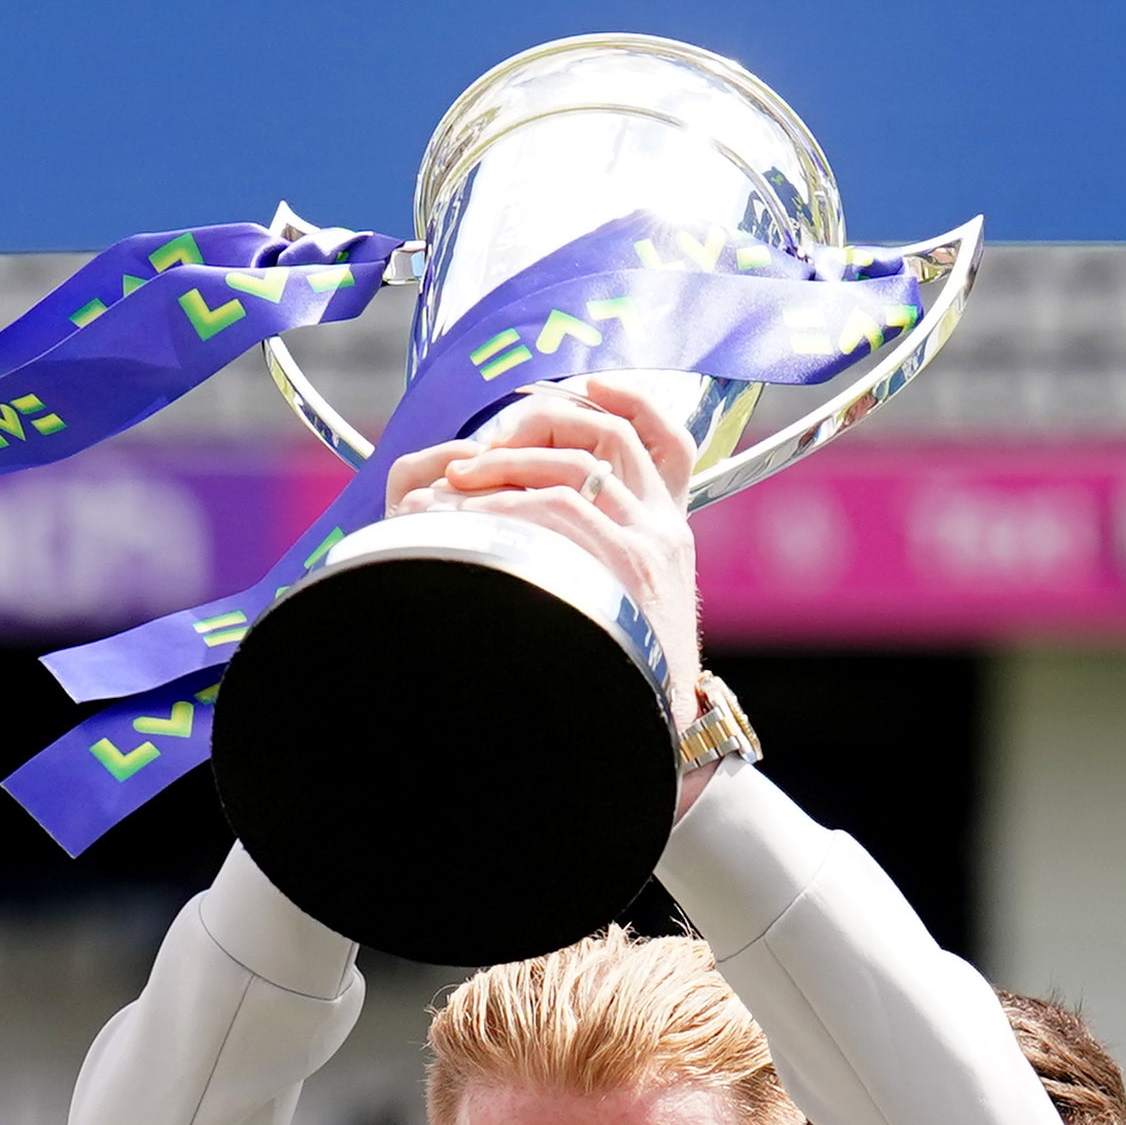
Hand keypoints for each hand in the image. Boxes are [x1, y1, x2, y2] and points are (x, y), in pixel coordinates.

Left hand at [382, 382, 703, 722]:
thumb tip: (524, 538)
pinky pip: (561, 508)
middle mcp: (665, 531)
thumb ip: (591, 567)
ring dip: (507, 463)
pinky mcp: (633, 568)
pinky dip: (509, 505)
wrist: (648, 741)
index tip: (587, 383)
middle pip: (609, 433)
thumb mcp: (618, 614)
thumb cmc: (615, 683)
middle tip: (481, 447)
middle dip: (538, 424)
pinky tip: (472, 521)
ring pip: (577, 464)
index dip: (629, 399)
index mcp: (666, 536)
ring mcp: (652, 545)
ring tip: (459, 483)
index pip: (666, 441)